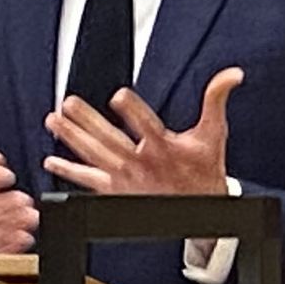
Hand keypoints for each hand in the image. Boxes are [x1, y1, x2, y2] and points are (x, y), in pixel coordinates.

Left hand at [42, 67, 243, 194]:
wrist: (201, 208)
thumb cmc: (204, 168)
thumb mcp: (214, 133)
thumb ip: (216, 99)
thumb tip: (233, 75)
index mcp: (164, 149)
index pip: (147, 127)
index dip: (133, 111)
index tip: (118, 96)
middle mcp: (141, 164)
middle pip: (111, 141)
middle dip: (88, 122)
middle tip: (69, 104)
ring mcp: (126, 178)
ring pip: (94, 156)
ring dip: (73, 138)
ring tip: (54, 121)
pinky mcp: (116, 190)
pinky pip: (88, 181)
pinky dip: (69, 171)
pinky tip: (51, 161)